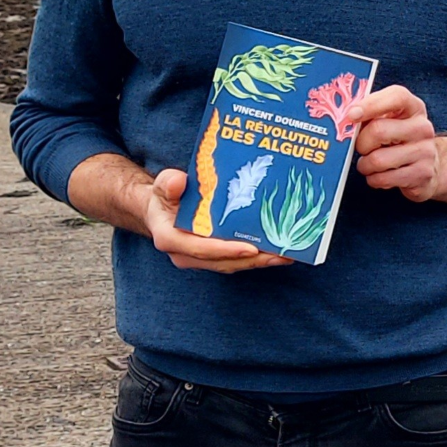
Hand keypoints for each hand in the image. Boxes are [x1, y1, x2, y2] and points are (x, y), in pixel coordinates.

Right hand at [140, 168, 293, 272]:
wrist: (160, 210)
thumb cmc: (164, 196)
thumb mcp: (163, 185)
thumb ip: (169, 184)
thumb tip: (178, 182)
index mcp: (171, 239)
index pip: (200, 249)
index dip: (226, 250)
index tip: (250, 249)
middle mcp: (185, 255)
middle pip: (222, 261)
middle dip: (252, 260)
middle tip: (281, 254)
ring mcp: (199, 259)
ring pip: (231, 264)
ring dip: (259, 262)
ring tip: (287, 254)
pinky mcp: (211, 257)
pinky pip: (234, 260)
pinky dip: (255, 258)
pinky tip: (276, 251)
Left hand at [350, 85, 446, 205]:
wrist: (428, 165)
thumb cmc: (400, 140)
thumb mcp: (390, 121)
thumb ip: (371, 115)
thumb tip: (345, 120)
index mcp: (414, 108)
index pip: (397, 96)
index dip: (371, 104)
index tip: (352, 115)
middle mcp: (422, 127)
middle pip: (378, 131)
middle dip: (361, 143)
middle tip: (363, 148)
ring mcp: (425, 151)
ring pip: (377, 160)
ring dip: (365, 165)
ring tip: (370, 164)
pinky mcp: (422, 174)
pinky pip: (383, 179)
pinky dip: (373, 179)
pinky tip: (380, 175)